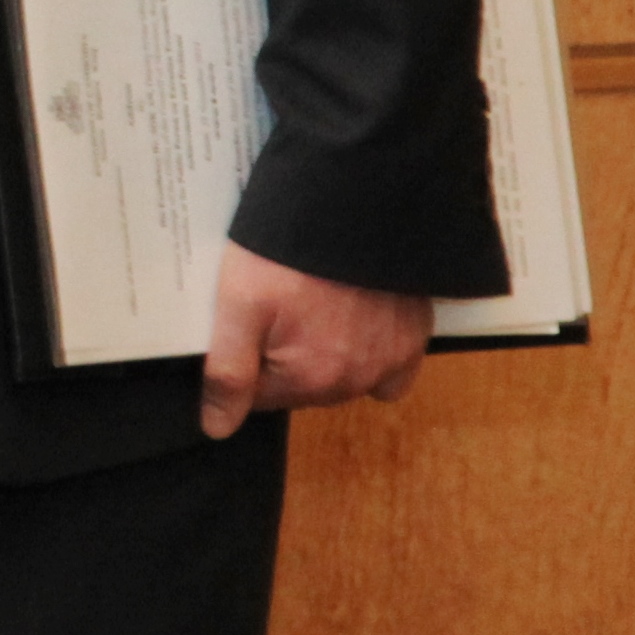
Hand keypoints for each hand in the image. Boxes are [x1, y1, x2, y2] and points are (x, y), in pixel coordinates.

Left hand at [199, 243, 430, 437]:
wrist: (352, 204)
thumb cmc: (286, 254)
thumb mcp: (239, 306)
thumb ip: (228, 374)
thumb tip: (218, 429)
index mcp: (311, 378)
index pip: (262, 396)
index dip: (247, 360)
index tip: (247, 323)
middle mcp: (358, 379)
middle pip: (304, 387)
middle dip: (285, 357)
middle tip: (280, 306)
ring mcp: (393, 358)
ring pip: (345, 375)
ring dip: (326, 353)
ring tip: (314, 304)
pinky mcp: (416, 333)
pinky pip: (391, 365)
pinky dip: (371, 351)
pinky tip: (355, 318)